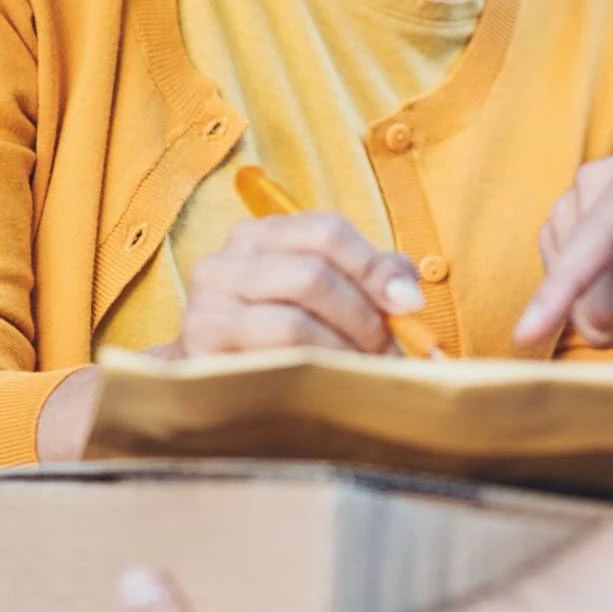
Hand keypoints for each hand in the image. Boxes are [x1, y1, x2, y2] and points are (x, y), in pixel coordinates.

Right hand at [172, 214, 425, 357]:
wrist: (221, 378)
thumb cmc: (287, 329)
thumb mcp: (333, 291)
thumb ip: (372, 277)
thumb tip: (406, 294)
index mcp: (262, 235)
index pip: (327, 231)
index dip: (374, 267)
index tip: (410, 303)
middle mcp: (227, 261)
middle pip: (314, 274)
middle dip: (362, 316)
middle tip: (386, 347)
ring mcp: (207, 306)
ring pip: (294, 322)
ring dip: (342, 349)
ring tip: (363, 368)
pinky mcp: (202, 352)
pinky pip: (270, 360)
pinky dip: (315, 369)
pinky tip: (331, 380)